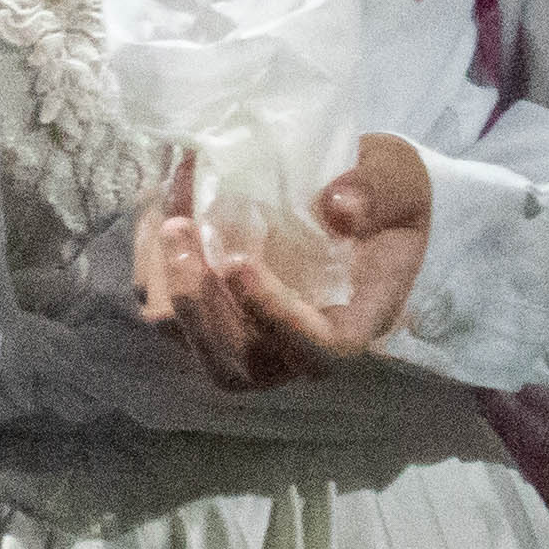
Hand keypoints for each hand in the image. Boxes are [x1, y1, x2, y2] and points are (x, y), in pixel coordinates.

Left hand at [136, 138, 433, 390]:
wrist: (361, 196)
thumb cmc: (385, 193)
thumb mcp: (395, 179)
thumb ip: (375, 190)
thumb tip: (338, 207)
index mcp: (354, 319)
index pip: (318, 351)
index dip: (274, 319)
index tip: (238, 263)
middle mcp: (297, 344)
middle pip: (238, 369)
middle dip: (199, 308)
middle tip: (179, 229)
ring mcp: (252, 335)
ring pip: (193, 344)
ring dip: (167, 286)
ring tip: (169, 214)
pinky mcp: (215, 313)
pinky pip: (168, 311)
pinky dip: (153, 267)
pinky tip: (162, 211)